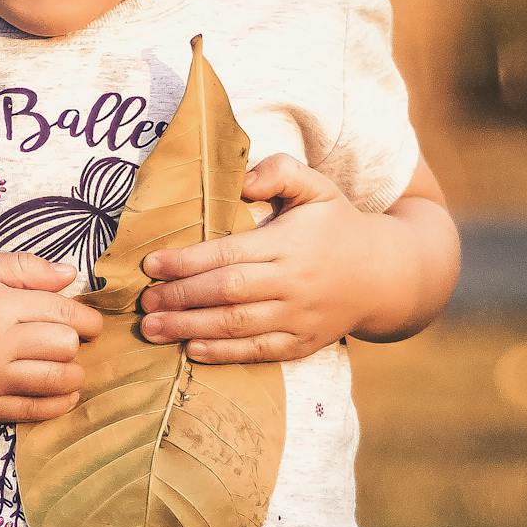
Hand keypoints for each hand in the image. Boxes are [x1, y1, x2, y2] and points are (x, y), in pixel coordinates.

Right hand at [0, 249, 102, 424]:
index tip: (90, 323)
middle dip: (74, 343)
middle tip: (66, 340)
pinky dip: (57, 403)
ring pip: (56, 382)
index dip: (86, 319)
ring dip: (72, 374)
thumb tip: (71, 276)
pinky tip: (62, 393)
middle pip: (65, 347)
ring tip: (66, 366)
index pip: (63, 313)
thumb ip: (22, 267)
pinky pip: (32, 412)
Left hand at [136, 153, 399, 362]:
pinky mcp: (302, 344)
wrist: (384, 275)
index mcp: (290, 244)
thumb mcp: (317, 186)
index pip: (229, 253)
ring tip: (152, 329)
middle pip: (227, 292)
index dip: (187, 261)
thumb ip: (280, 171)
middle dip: (180, 298)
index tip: (151, 265)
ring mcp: (299, 318)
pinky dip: (224, 354)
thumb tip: (242, 181)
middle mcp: (294, 284)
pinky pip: (258, 352)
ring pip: (237, 326)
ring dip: (190, 329)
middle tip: (143, 302)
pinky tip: (191, 349)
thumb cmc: (337, 225)